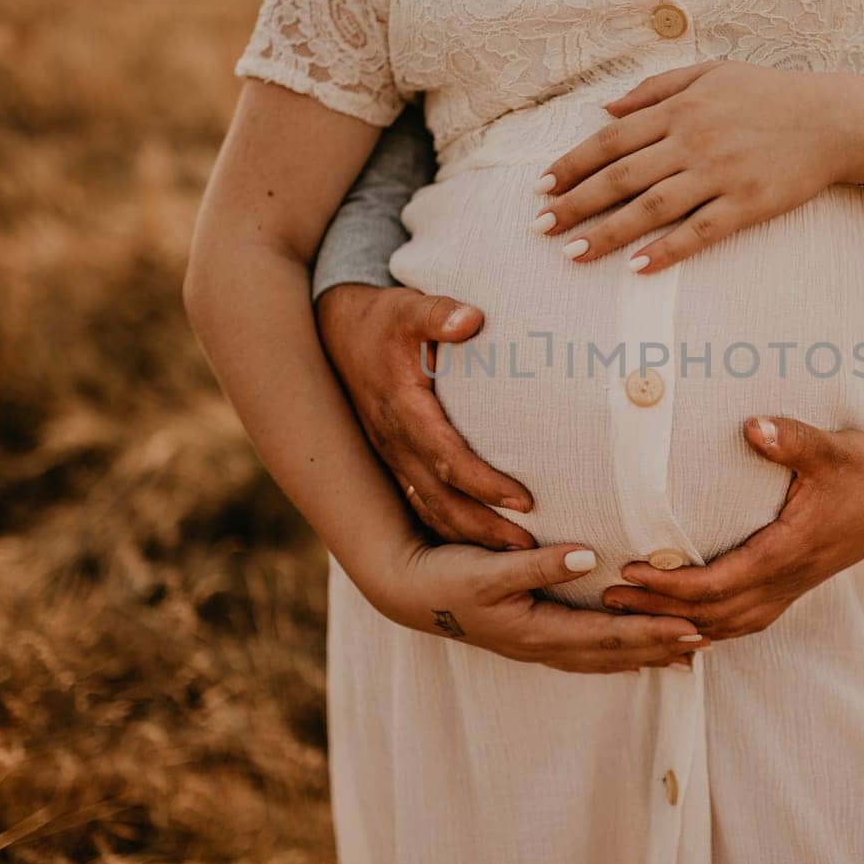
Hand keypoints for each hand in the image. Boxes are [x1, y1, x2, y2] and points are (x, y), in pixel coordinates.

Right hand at [316, 282, 536, 549]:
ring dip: (470, 535)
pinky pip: (421, 503)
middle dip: (484, 527)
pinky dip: (450, 527)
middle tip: (529, 548)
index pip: (448, 458)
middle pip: (441, 499)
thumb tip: (472, 318)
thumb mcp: (406, 308)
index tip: (525, 500)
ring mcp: (392, 456)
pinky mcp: (395, 459)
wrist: (334, 331)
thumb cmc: (380, 320)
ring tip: (515, 555)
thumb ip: (438, 313)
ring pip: (430, 508)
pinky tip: (479, 542)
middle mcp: (396, 443)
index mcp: (404, 410)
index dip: (485, 483)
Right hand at [382, 537, 709, 673]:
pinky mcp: (531, 637)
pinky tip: (632, 657)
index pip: (609, 635)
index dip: (652, 633)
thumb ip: (539, 564)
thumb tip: (587, 555)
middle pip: (614, 654)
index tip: (692, 628)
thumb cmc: (449, 575)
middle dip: (660, 648)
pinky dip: (615, 656)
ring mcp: (537, 646)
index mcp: (538, 631)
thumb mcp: (491, 566)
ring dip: (644, 656)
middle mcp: (543, 646)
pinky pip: (585, 653)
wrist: (408, 590)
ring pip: (602, 658)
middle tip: (707, 641)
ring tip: (685, 655)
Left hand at [532, 60, 863, 271]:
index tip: (541, 187)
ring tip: (572, 255)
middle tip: (540, 227)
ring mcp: (721, 174)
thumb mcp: (710, 72)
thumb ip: (655, 88)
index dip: (572, 164)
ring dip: (607, 233)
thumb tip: (603, 108)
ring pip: (651, 208)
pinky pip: (699, 232)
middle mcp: (694, 140)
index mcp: (680, 107)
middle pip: (621, 176)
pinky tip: (637, 269)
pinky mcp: (747, 205)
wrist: (832, 118)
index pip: (611, 139)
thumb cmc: (767, 94)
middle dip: (575, 203)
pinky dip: (667, 251)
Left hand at [600, 419, 863, 639]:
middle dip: (658, 610)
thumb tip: (751, 427)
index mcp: (790, 550)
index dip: (671, 583)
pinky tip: (682, 622)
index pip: (719, 583)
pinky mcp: (793, 584)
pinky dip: (709, 626)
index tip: (630, 569)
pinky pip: (744, 620)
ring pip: (728, 625)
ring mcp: (792, 586)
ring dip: (678, 623)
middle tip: (607, 598)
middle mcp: (788, 578)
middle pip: (713, 613)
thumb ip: (791, 440)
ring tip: (631, 614)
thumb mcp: (832, 447)